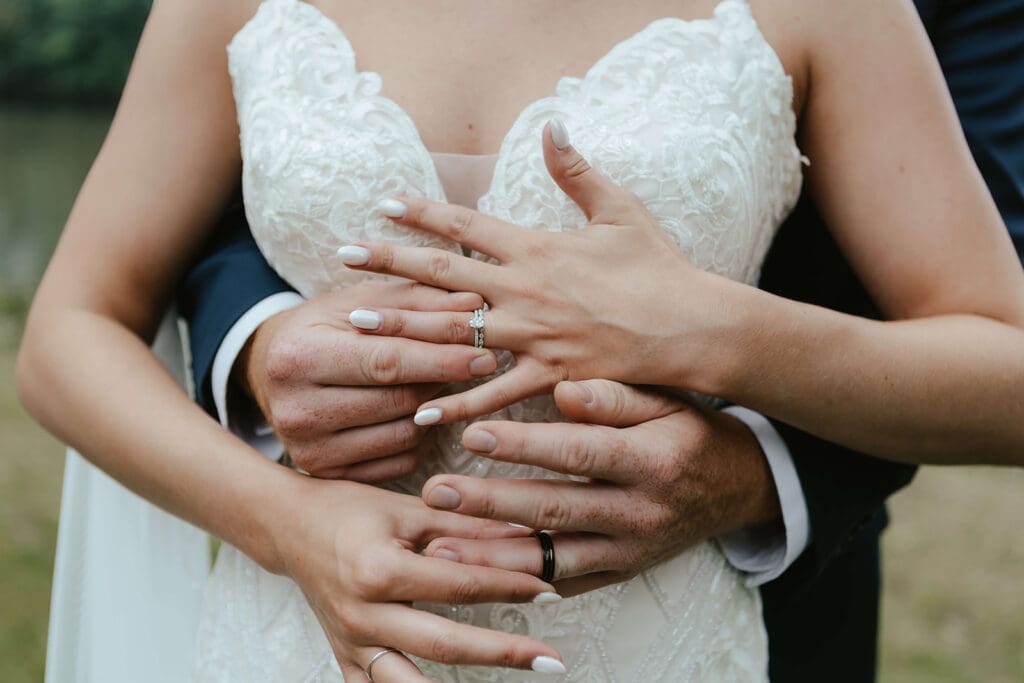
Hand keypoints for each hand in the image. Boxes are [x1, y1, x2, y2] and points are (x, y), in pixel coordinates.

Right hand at [239, 280, 497, 480]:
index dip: (441, 358)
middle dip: (445, 380)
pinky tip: (422, 411)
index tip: (485, 352)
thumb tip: (474, 304)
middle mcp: (297, 410)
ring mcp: (309, 450)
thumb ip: (417, 300)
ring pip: (405, 434)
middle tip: (480, 362)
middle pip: (399, 401)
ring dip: (436, 408)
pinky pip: (400, 461)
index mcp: (298, 357)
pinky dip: (422, 436)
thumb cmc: (324, 328)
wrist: (271, 371)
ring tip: (443, 381)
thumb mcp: (361, 301)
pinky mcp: (327, 474)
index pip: (387, 362)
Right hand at [269, 477, 566, 679]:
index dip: (508, 588)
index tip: (548, 591)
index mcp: (378, 571)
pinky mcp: (345, 658)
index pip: (459, 585)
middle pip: (444, 644)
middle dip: (502, 652)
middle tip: (550, 659)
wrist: (288, 527)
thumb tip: (522, 534)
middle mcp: (362, 614)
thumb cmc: (346, 510)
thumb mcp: (406, 508)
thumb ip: (464, 525)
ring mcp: (351, 643)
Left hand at [338, 119, 729, 424]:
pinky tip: (419, 411)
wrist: (692, 325)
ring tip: (357, 324)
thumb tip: (551, 124)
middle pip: (442, 273)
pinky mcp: (548, 375)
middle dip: (389, 262)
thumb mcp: (619, 209)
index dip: (420, 212)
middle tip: (342, 255)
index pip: (465, 225)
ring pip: (453, 330)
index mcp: (537, 247)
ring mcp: (532, 335)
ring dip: (402, 326)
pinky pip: (493, 392)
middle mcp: (524, 289)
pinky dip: (457, 404)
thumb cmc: (658, 268)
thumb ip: (577, 170)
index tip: (381, 204)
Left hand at [417, 380, 780, 596]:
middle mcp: (641, 514)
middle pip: (556, 510)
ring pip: (553, 560)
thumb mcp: (664, 401)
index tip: (472, 435)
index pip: (580, 453)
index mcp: (652, 462)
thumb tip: (561, 389)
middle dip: (491, 504)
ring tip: (439, 547)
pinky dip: (520, 581)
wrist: (734, 488)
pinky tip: (476, 572)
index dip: (526, 447)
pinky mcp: (618, 573)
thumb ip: (613, 396)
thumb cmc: (688, 432)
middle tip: (436, 493)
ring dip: (493, 557)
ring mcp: (629, 552)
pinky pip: (564, 583)